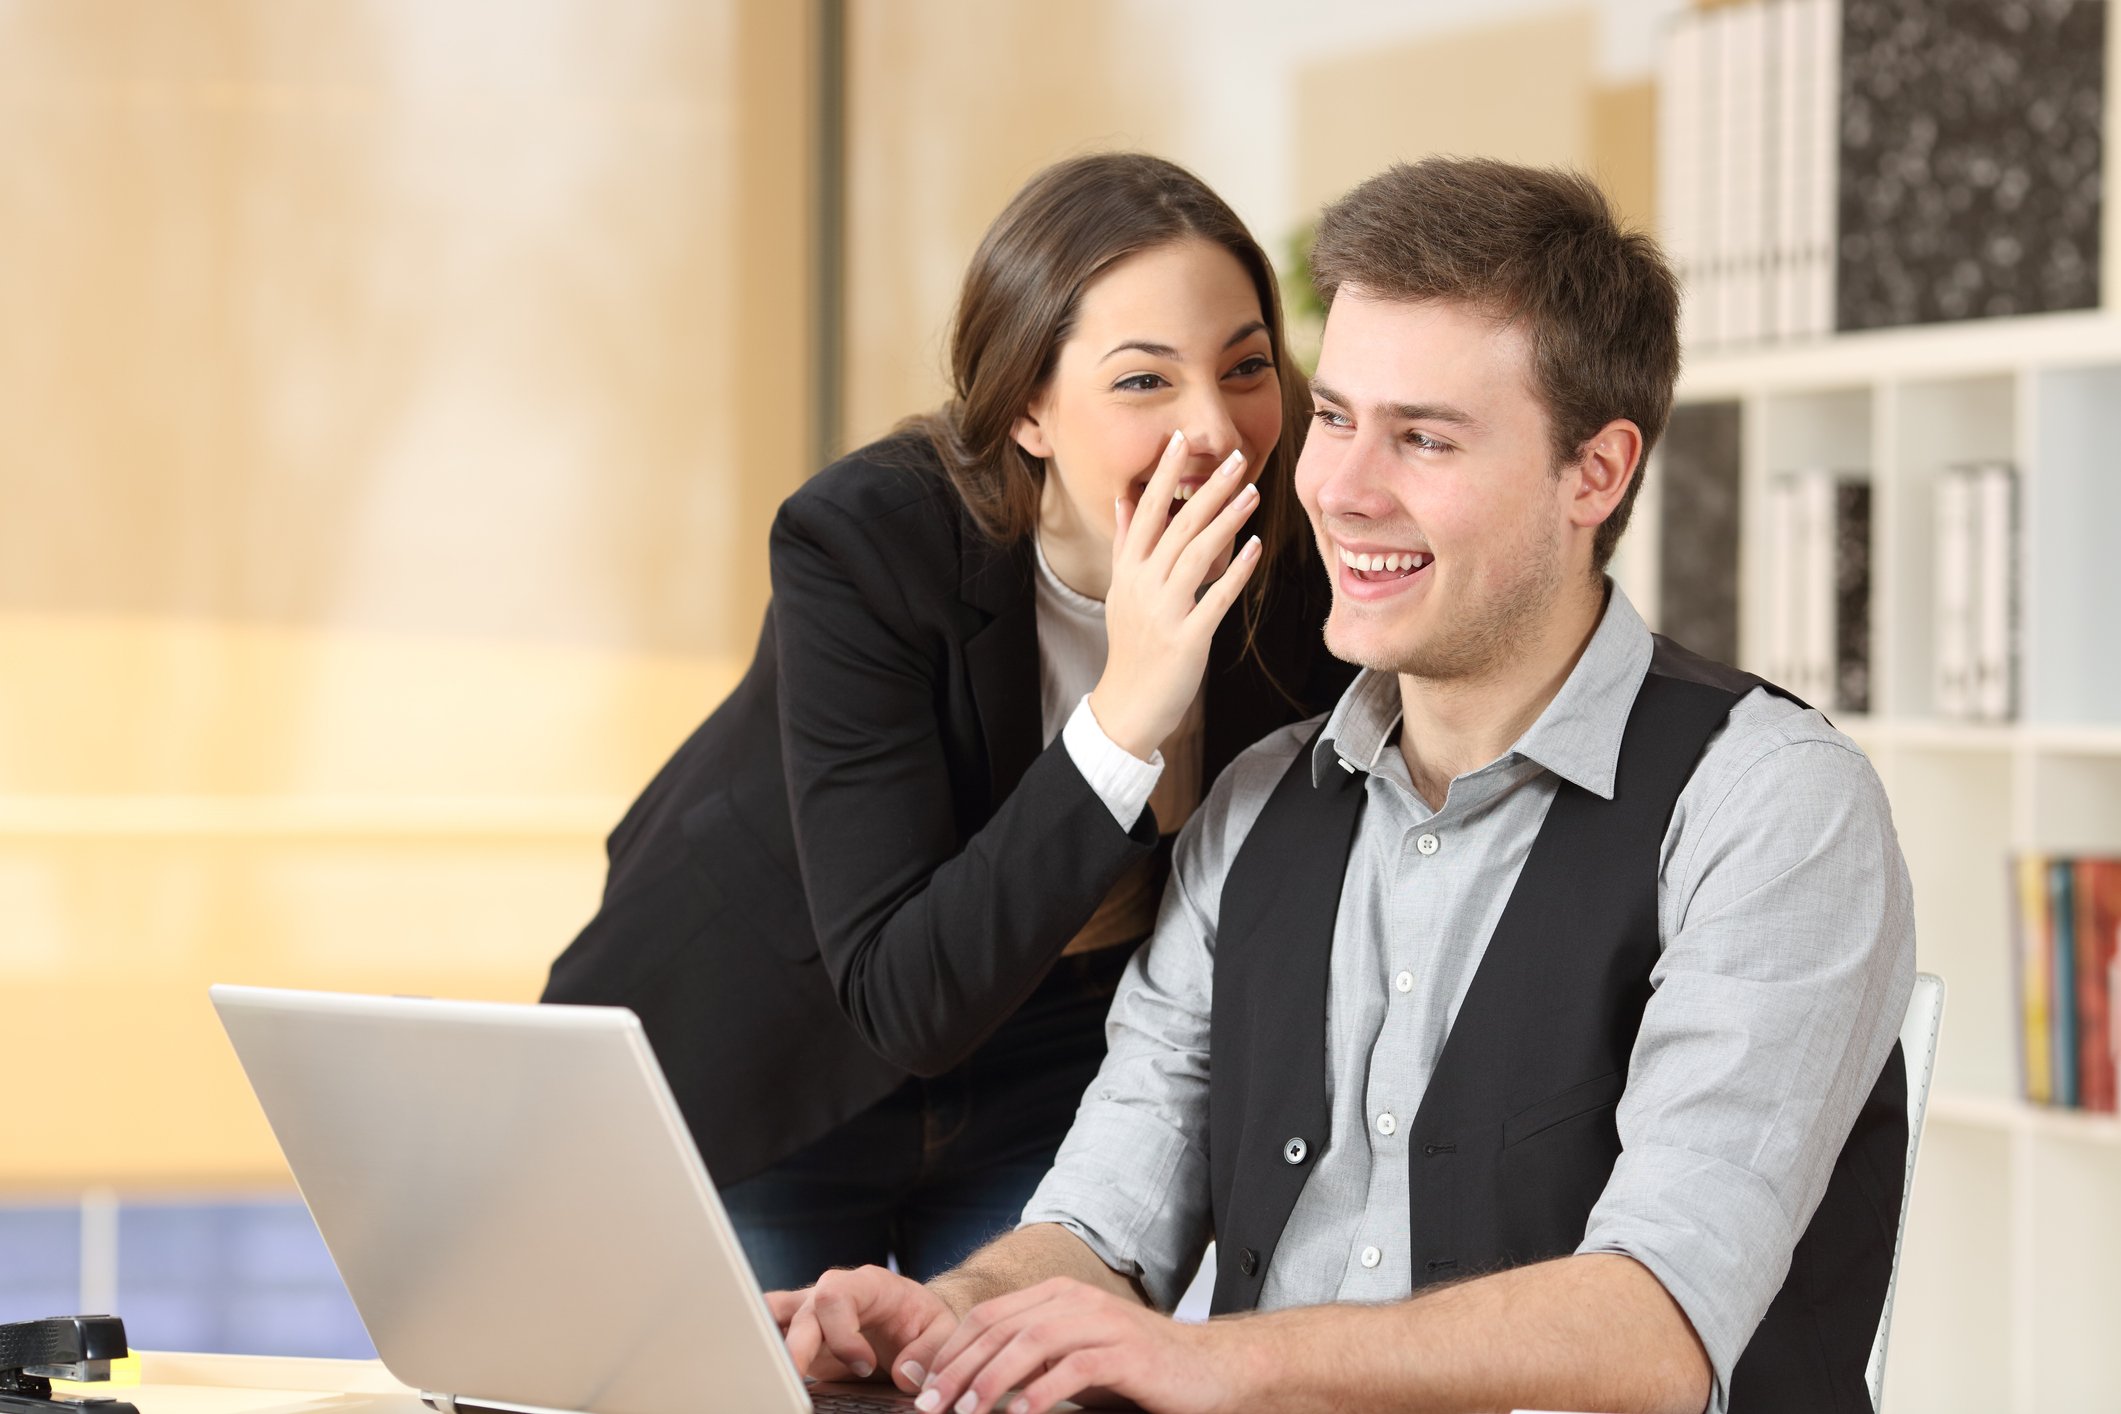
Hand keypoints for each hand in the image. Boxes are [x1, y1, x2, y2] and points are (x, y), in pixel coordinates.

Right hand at [772, 1266, 960, 1391]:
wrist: (912, 1318)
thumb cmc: (924, 1320)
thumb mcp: (943, 1331)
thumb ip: (930, 1351)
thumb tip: (905, 1374)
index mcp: (866, 1285)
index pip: (835, 1297)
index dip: (842, 1335)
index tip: (864, 1366)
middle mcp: (831, 1293)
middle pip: (800, 1313)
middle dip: (798, 1351)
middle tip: (805, 1383)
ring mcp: (810, 1311)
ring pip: (771, 1314)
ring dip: (769, 1343)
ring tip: (772, 1376)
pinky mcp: (799, 1332)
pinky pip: (768, 1329)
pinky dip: (762, 1346)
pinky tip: (762, 1372)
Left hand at [911, 1277, 1241, 1413]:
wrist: (1208, 1371)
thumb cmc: (1137, 1372)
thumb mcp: (1071, 1364)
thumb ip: (1025, 1365)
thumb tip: (965, 1387)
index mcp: (1057, 1297)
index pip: (987, 1316)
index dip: (950, 1351)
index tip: (923, 1388)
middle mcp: (1076, 1301)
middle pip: (1001, 1328)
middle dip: (959, 1369)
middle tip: (932, 1406)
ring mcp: (1103, 1323)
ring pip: (1032, 1342)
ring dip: (992, 1380)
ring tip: (967, 1413)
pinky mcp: (1128, 1352)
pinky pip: (1075, 1368)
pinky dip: (1042, 1391)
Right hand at [1089, 430, 1262, 760]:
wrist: (1127, 704)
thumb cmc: (1131, 646)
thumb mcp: (1121, 590)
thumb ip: (1125, 543)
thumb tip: (1125, 500)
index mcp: (1127, 570)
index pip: (1145, 511)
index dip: (1162, 474)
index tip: (1179, 439)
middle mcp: (1142, 585)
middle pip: (1176, 525)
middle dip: (1207, 488)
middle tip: (1235, 457)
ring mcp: (1163, 612)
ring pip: (1196, 555)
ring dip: (1226, 520)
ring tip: (1251, 491)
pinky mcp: (1185, 639)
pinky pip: (1215, 598)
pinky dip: (1236, 572)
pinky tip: (1255, 547)